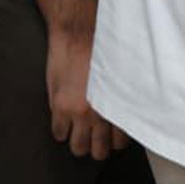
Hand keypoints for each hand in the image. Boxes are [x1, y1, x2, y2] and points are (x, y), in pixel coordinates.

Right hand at [46, 27, 125, 160]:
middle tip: (97, 143)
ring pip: (78, 147)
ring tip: (80, 137)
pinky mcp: (60, 107)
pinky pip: (58, 133)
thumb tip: (126, 110)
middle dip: (98, 148)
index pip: (121, 140)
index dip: (116, 142)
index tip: (114, 139)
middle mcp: (102, 112)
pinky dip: (61, 132)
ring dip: (79, 144)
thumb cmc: (105, 49)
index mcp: (120, 104)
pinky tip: (64, 125)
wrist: (80, 33)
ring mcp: (80, 112)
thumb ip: (120, 96)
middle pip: (99, 150)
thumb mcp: (121, 75)